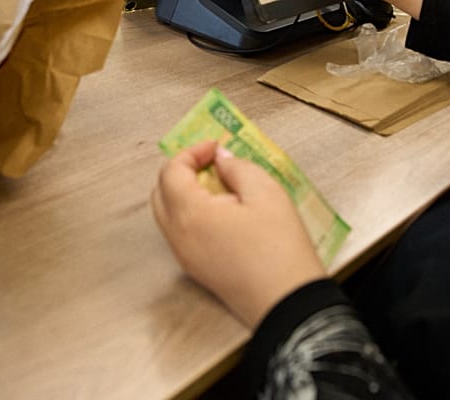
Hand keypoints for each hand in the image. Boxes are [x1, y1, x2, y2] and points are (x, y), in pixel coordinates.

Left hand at [151, 141, 325, 326]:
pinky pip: (182, 233)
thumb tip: (222, 160)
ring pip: (169, 215)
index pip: (171, 172)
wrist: (288, 303)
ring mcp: (185, 257)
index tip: (215, 147)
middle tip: (211, 162)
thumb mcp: (266, 193)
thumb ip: (238, 168)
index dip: (191, 152)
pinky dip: (192, 214)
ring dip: (186, 193)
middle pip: (161, 193)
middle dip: (182, 171)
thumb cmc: (280, 249)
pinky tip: (224, 212)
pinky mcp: (197, 270)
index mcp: (190, 215)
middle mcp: (179, 237)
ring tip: (221, 185)